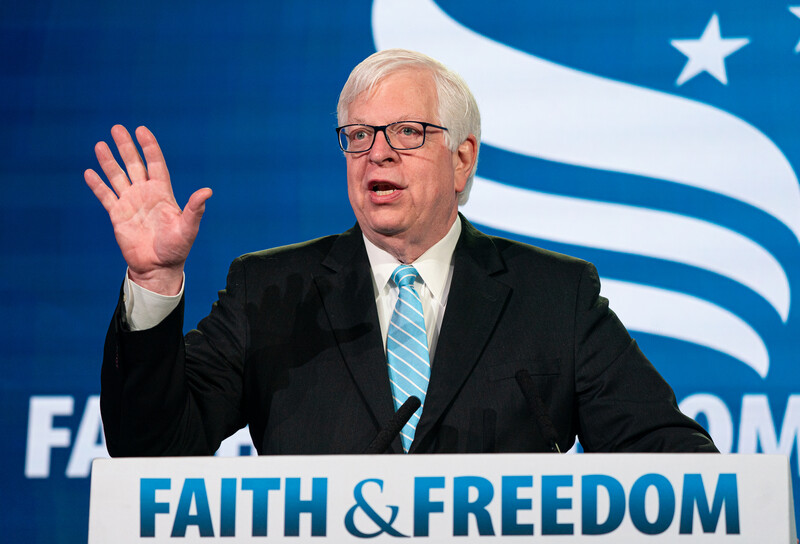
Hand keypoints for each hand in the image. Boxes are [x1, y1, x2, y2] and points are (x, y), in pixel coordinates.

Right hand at [85, 125, 211, 294]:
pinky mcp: (117, 215)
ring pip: (117, 176)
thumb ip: (195, 209)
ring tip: (101, 145)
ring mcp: (130, 203)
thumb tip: (207, 191)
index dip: (149, 147)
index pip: (155, 164)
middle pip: (133, 164)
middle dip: (126, 147)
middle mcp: (145, 194)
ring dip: (109, 161)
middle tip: (117, 128)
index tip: (141, 130)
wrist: (158, 267)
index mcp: (162, 193)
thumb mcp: (188, 228)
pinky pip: (105, 196)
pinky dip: (97, 185)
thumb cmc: (176, 248)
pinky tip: (89, 173)